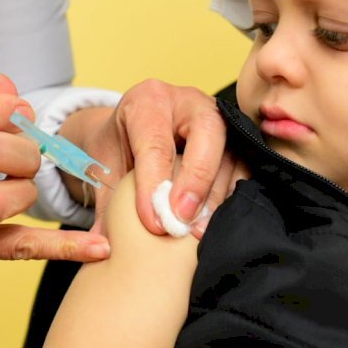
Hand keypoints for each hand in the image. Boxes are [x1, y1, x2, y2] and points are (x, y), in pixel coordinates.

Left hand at [59, 80, 237, 236]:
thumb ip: (104, 206)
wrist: (134, 132)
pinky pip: (244, 166)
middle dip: (195, 179)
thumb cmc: (120, 148)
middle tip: (181, 219)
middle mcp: (188, 102)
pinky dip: (230, 196)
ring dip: (215, 196)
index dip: (154, 183)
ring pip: (230, 153)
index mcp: (148, 100)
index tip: (153, 222)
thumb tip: (102, 247)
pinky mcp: (236, 139)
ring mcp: (218, 118)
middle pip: (206, 132)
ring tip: (198, 231)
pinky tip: (214, 222)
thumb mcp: (104, 169)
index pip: (156, 141)